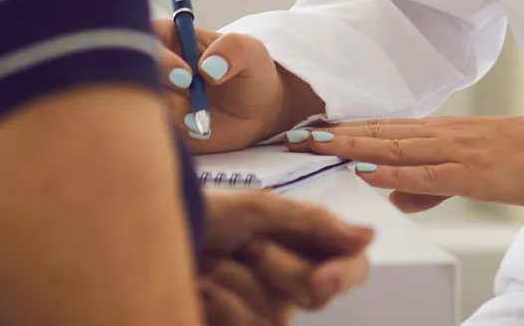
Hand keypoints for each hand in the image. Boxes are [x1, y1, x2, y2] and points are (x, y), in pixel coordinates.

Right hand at [153, 21, 289, 151]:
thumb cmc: (251, 73)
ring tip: (200, 118)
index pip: (150, 36)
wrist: (258, 114)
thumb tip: (208, 67)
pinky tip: (197, 132)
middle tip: (189, 90)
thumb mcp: (251, 53)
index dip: (158, 52)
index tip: (185, 72)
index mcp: (176, 41)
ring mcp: (160, 99)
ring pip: (142, 103)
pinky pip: (152, 132)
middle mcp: (161, 70)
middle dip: (159, 83)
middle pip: (136, 70)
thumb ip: (233, 49)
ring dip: (169, 112)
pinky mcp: (164, 127)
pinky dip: (171, 134)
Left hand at [198, 189, 373, 324]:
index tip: (322, 277)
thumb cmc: (209, 213)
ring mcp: (264, 307)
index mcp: (304, 243)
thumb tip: (371, 236)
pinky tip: (201, 287)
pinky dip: (222, 305)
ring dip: (239, 284)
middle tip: (252, 247)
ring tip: (213, 263)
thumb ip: (316, 223)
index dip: (345, 273)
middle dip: (282, 270)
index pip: (351, 266)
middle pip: (317, 294)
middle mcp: (291, 279)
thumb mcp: (262, 208)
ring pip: (277, 316)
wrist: (151, 233)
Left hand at [287, 116, 523, 214]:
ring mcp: (452, 150)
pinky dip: (391, 171)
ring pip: (392, 146)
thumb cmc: (518, 161)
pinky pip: (423, 172)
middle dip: (336, 135)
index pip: (381, 129)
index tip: (311, 131)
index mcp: (437, 133)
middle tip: (296, 135)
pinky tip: (366, 171)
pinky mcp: (468, 172)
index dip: (345, 130)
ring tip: (317, 146)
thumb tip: (393, 196)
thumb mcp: (467, 172)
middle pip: (378, 132)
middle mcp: (439, 134)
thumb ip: (429, 185)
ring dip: (352, 145)